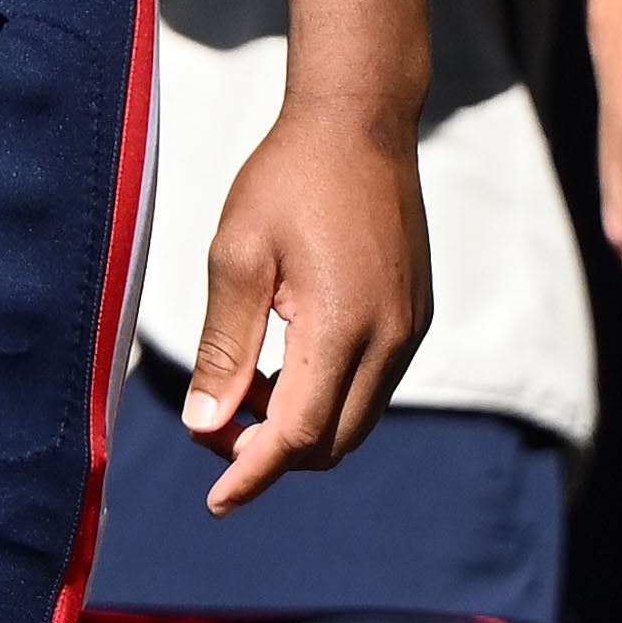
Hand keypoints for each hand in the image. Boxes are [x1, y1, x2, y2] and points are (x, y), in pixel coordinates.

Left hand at [180, 92, 427, 510]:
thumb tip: (206, 424)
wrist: (359, 123)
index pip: (295, 435)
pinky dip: (324, 396)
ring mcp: (410, 329)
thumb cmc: (287, 180)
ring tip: (242, 384)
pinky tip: (280, 358)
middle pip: (331, 443)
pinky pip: (371, 386)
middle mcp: (389, 339)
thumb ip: (225, 347)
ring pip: (354, 420)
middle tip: (213, 425)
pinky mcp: (415, 316)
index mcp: (343, 327)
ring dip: (297, 426)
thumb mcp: (236, 257)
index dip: (251, 473)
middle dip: (270, 454)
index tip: (215, 500)